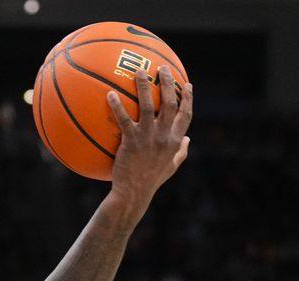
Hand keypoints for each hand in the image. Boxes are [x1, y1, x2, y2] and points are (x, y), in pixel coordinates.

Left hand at [107, 66, 192, 209]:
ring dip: (143, 87)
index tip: (187, 84)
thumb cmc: (151, 181)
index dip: (188, 98)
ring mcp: (147, 138)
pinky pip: (123, 119)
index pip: (186, 115)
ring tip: (138, 71)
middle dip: (168, 83)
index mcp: (175, 141)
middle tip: (162, 68)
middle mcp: (164, 136)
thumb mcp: (171, 167)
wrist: (134, 194)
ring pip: (148, 106)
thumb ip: (181, 152)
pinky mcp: (130, 142)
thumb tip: (189, 140)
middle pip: (169, 103)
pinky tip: (109, 94)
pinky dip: (117, 106)